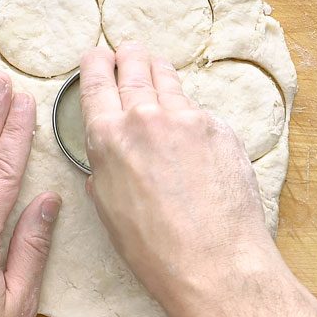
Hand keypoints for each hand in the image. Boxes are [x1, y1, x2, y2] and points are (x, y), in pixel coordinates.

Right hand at [79, 43, 278, 316]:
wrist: (215, 263)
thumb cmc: (155, 249)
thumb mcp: (108, 208)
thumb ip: (104, 167)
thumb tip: (109, 155)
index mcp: (108, 137)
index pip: (97, 80)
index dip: (95, 62)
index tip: (97, 55)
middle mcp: (146, 117)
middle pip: (135, 65)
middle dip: (129, 55)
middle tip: (128, 53)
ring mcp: (189, 119)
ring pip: (169, 79)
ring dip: (159, 72)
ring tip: (156, 69)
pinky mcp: (221, 129)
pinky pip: (200, 111)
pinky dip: (191, 114)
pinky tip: (191, 132)